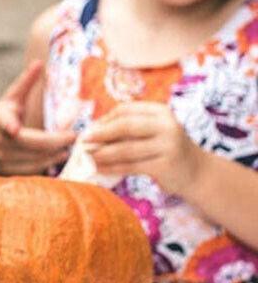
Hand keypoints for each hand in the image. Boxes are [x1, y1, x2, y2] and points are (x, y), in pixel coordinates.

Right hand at [0, 61, 76, 174]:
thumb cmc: (5, 117)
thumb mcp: (12, 99)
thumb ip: (25, 83)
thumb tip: (38, 63)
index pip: (4, 123)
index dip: (9, 126)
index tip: (15, 129)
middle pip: (30, 144)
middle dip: (54, 141)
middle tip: (73, 136)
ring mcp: (1, 159)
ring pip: (34, 159)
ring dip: (54, 154)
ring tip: (69, 147)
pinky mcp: (7, 172)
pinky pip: (32, 170)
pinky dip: (48, 164)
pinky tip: (59, 157)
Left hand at [85, 101, 203, 196]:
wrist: (198, 172)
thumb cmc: (167, 149)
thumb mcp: (154, 131)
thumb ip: (130, 127)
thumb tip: (93, 130)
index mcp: (161, 112)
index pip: (126, 110)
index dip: (105, 119)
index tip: (91, 128)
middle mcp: (167, 126)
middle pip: (125, 126)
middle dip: (100, 133)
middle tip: (83, 140)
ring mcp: (168, 146)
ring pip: (126, 149)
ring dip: (102, 153)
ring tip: (87, 157)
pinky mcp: (165, 166)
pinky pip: (131, 166)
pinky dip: (112, 167)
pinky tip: (99, 169)